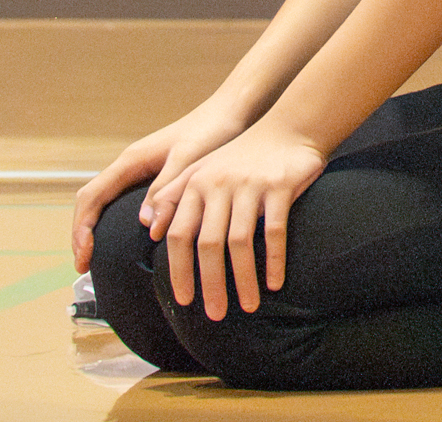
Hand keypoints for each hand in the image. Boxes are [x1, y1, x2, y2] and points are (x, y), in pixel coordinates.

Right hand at [71, 100, 251, 271]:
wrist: (233, 110)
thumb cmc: (212, 130)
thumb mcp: (188, 160)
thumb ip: (166, 190)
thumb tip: (145, 225)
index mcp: (131, 160)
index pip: (91, 197)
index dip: (81, 229)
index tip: (83, 258)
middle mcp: (130, 165)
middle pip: (91, 202)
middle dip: (82, 234)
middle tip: (84, 267)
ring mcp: (141, 170)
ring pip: (106, 202)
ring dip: (97, 229)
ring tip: (97, 260)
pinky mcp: (156, 175)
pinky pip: (125, 202)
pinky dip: (116, 223)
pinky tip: (128, 241)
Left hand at [143, 121, 326, 319]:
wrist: (290, 127)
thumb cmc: (243, 154)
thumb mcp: (202, 168)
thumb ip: (173, 194)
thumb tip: (151, 229)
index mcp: (196, 183)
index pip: (179, 234)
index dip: (179, 270)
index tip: (185, 300)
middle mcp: (219, 184)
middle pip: (208, 244)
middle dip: (210, 284)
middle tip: (215, 314)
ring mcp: (249, 185)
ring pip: (240, 242)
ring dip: (243, 279)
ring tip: (248, 306)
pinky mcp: (279, 186)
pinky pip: (274, 231)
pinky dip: (274, 260)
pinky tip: (275, 283)